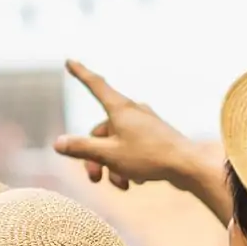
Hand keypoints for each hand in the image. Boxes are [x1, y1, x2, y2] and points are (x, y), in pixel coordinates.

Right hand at [57, 61, 227, 219]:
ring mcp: (145, 124)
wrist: (188, 166)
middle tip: (94, 178)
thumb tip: (58, 143)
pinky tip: (136, 181)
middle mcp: (133, 112)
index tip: (70, 60)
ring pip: (116, 143)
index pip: (95, 85)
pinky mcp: (155, 137)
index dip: (80, 73)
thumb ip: (81, 148)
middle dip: (95, 156)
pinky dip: (128, 164)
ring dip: (112, 165)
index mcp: (120, 109)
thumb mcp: (109, 155)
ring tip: (121, 184)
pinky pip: (132, 148)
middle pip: (101, 130)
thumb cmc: (149, 157)